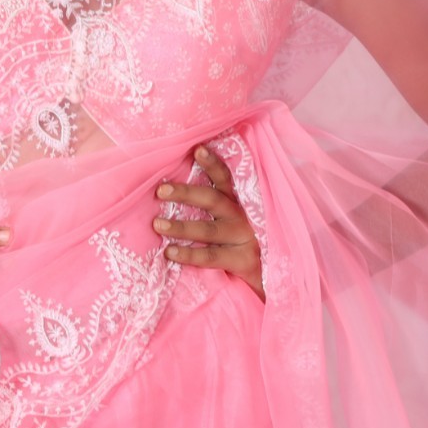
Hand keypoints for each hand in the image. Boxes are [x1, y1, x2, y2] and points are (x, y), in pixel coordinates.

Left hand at [152, 143, 264, 300]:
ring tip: (157, 224)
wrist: (270, 278)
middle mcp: (241, 217)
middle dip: (186, 193)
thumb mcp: (233, 221)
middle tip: (160, 190)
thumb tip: (171, 191)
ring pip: (208, 230)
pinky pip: (211, 257)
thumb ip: (214, 207)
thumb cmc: (240, 246)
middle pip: (212, 200)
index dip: (212, 164)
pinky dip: (189, 255)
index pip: (225, 179)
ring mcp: (244, 238)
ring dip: (181, 227)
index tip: (197, 149)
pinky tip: (169, 252)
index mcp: (238, 203)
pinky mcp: (243, 261)